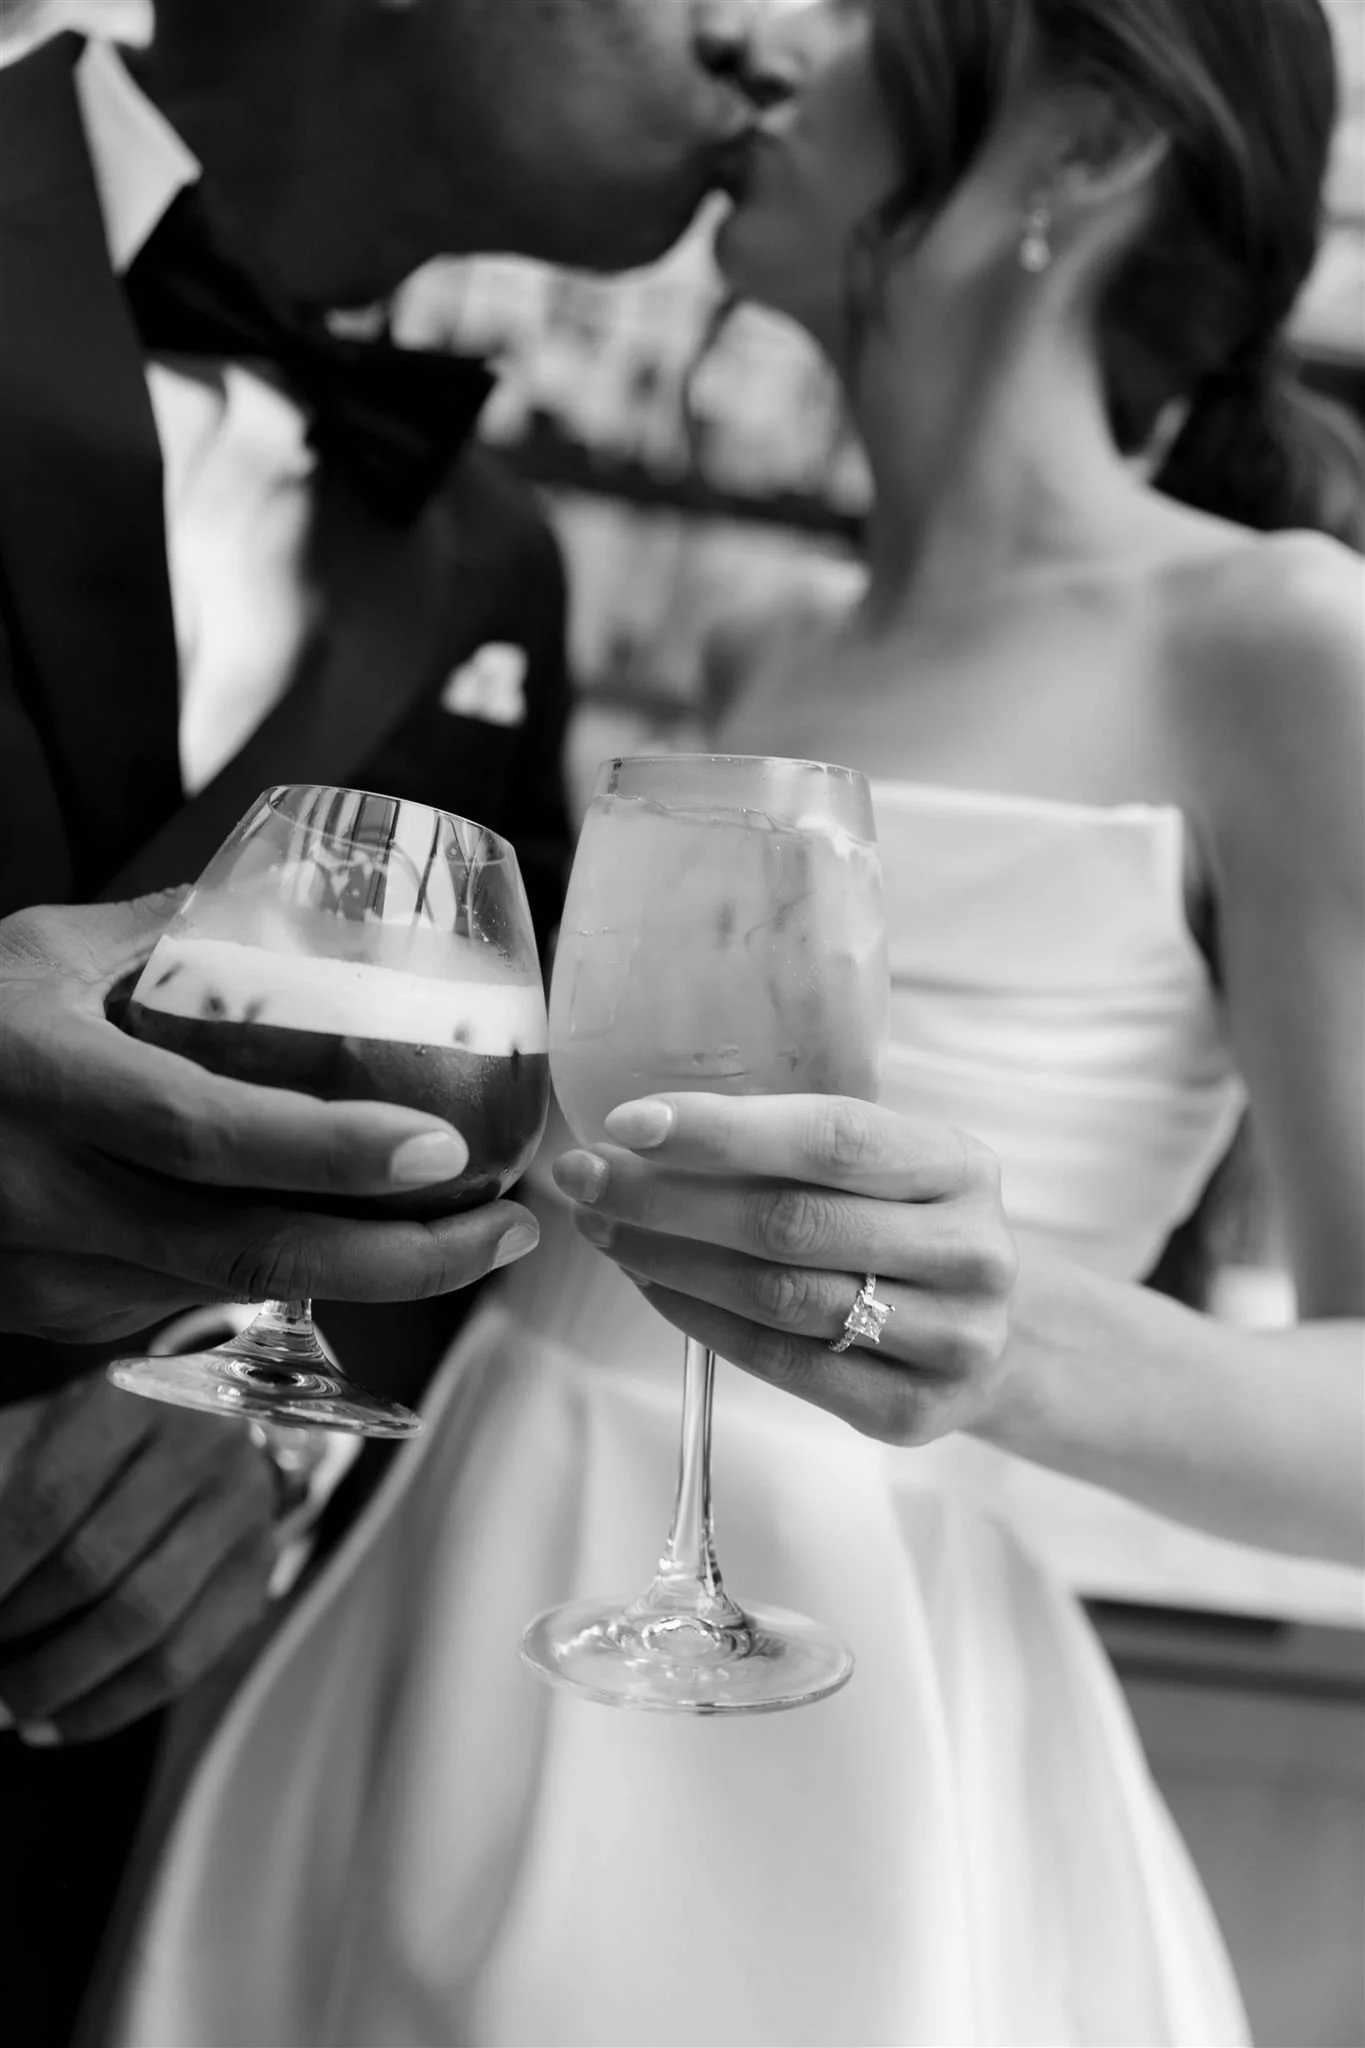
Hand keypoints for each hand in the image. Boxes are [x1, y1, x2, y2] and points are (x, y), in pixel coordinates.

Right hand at [0, 896, 538, 1352]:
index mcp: (43, 1079)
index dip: (328, 1152)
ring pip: (234, 1294)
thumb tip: (293, 900)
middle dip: (403, 1262)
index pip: (203, 1133)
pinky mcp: (58, 1315)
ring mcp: (51, 1272)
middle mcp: (47, 1193)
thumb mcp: (36, 953)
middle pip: (247, 1258)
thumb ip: (165, 933)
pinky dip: (280, 1277)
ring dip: (365, 1275)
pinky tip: (341, 1238)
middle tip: (508, 1228)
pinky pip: (191, 1301)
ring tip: (463, 1232)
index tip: (448, 1152)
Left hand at [0, 1376, 276, 1742]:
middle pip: (96, 1564)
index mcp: (132, 1397)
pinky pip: (185, 1661)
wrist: (204, 1415)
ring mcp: (242, 1506)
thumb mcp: (36, 1432)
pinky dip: (109, 1706)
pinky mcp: (261, 1564)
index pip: (47, 1498)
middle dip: (17, 1630)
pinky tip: (52, 1724)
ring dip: (56, 1680)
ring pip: (144, 1619)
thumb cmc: (92, 1436)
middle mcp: (202, 1443)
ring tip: (4, 1707)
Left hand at [552, 1094, 1016, 1446]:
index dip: (723, 1130)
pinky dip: (699, 1319)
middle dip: (666, 1196)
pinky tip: (651, 1284)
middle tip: (583, 1177)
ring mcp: (949, 1340)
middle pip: (790, 1222)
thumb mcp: (888, 1167)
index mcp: (963, 1165)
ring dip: (668, 1258)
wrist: (1000, 1336)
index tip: (627, 1121)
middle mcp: (969, 1253)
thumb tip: (644, 1130)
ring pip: (777, 1296)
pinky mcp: (911, 1412)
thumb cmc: (910, 1226)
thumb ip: (796, 1146)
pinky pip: (780, 1361)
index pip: (832, 1138)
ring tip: (603, 1229)